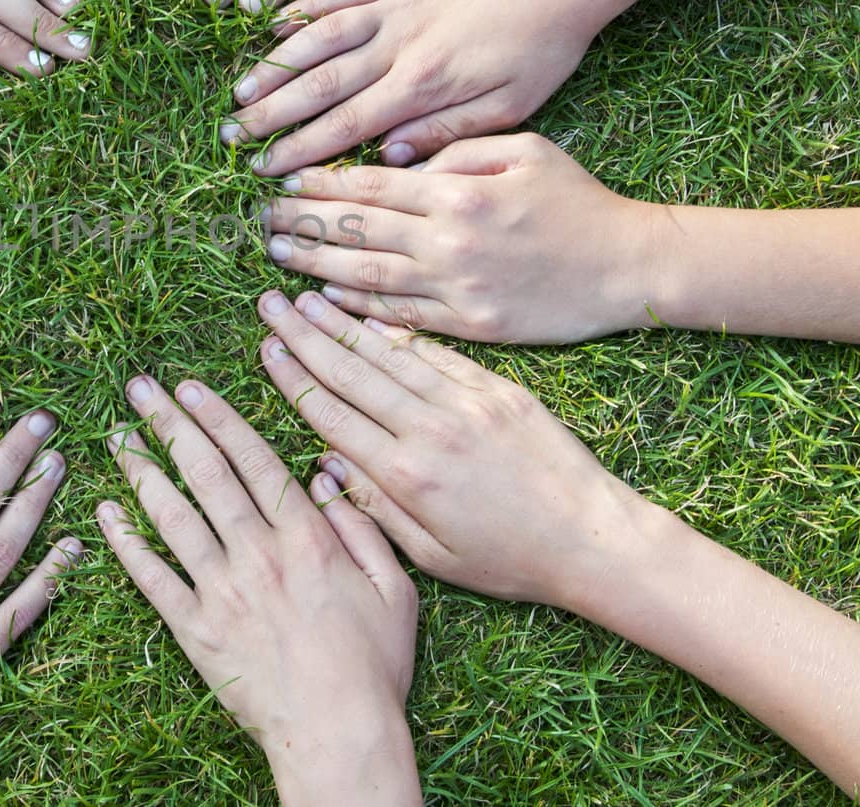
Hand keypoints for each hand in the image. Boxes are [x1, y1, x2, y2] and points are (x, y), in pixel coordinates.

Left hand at [100, 377, 420, 805]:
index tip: (191, 387)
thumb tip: (327, 475)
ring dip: (141, 471)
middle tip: (139, 389)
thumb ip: (361, 526)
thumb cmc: (373, 666)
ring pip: (172, 515)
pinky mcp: (195, 628)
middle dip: (170, 425)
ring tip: (117, 437)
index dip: (220, 418)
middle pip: (206, 474)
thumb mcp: (394, 587)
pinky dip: (126, 542)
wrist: (338, 734)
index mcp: (306, 537)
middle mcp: (257, 553)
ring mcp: (221, 590)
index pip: (254, 460)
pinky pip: (151, 577)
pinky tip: (106, 513)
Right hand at [222, 0, 603, 174]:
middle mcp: (399, 43)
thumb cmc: (542, 47)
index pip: (348, 124)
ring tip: (240, 89)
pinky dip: (304, 7)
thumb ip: (446, 134)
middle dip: (272, 113)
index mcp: (424, 84)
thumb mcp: (510, 107)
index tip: (267, 170)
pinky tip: (273, 23)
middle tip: (233, 135)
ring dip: (276, 64)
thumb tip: (389, 159)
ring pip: (320, 37)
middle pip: (321, 84)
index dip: (302, 149)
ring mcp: (395, 3)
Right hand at [257, 288, 656, 611]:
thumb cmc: (511, 561)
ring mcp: (466, 403)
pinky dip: (400, 335)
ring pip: (388, 355)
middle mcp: (430, 429)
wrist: (594, 538)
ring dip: (343, 324)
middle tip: (271, 305)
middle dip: (304, 336)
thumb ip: (373, 510)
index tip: (265, 349)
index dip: (293, 378)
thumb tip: (327, 466)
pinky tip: (373, 316)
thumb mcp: (432, 556)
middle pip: (350, 373)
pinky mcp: (498, 389)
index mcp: (406, 475)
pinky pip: (437, 354)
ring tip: (308, 297)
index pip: (331, 414)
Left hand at [264, 134, 666, 342]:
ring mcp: (458, 289)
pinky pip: (400, 318)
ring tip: (277, 254)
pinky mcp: (470, 327)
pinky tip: (323, 299)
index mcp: (459, 192)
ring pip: (367, 275)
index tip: (283, 179)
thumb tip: (397, 159)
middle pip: (357, 229)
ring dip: (315, 264)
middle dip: (304, 220)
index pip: (370, 186)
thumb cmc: (578, 201)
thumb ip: (459, 148)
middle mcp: (450, 241)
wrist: (629, 266)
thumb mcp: (526, 150)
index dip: (321, 183)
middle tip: (262, 216)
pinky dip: (358, 308)